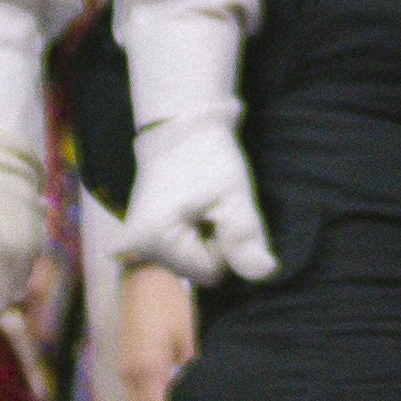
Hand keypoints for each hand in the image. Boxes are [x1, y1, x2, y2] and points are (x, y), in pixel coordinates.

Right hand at [115, 259, 197, 400]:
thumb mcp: (191, 336)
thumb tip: (206, 397)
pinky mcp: (126, 365)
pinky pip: (138, 397)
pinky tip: (175, 399)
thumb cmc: (171, 302)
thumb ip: (194, 371)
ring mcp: (125, 371)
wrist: (143, 277)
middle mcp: (130, 376)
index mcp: (146, 370)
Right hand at [124, 105, 274, 288]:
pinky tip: (191, 207)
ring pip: (191, 260)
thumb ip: (245, 237)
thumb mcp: (234, 195)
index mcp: (154, 241)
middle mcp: (137, 247)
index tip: (218, 209)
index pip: (210, 273)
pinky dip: (194, 232)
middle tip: (211, 203)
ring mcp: (136, 241)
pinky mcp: (143, 233)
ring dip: (205, 236)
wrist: (179, 127)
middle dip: (214, 241)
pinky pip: (181, 248)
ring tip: (201, 202)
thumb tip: (264, 274)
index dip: (225, 244)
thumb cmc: (208, 157)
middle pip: (198, 270)